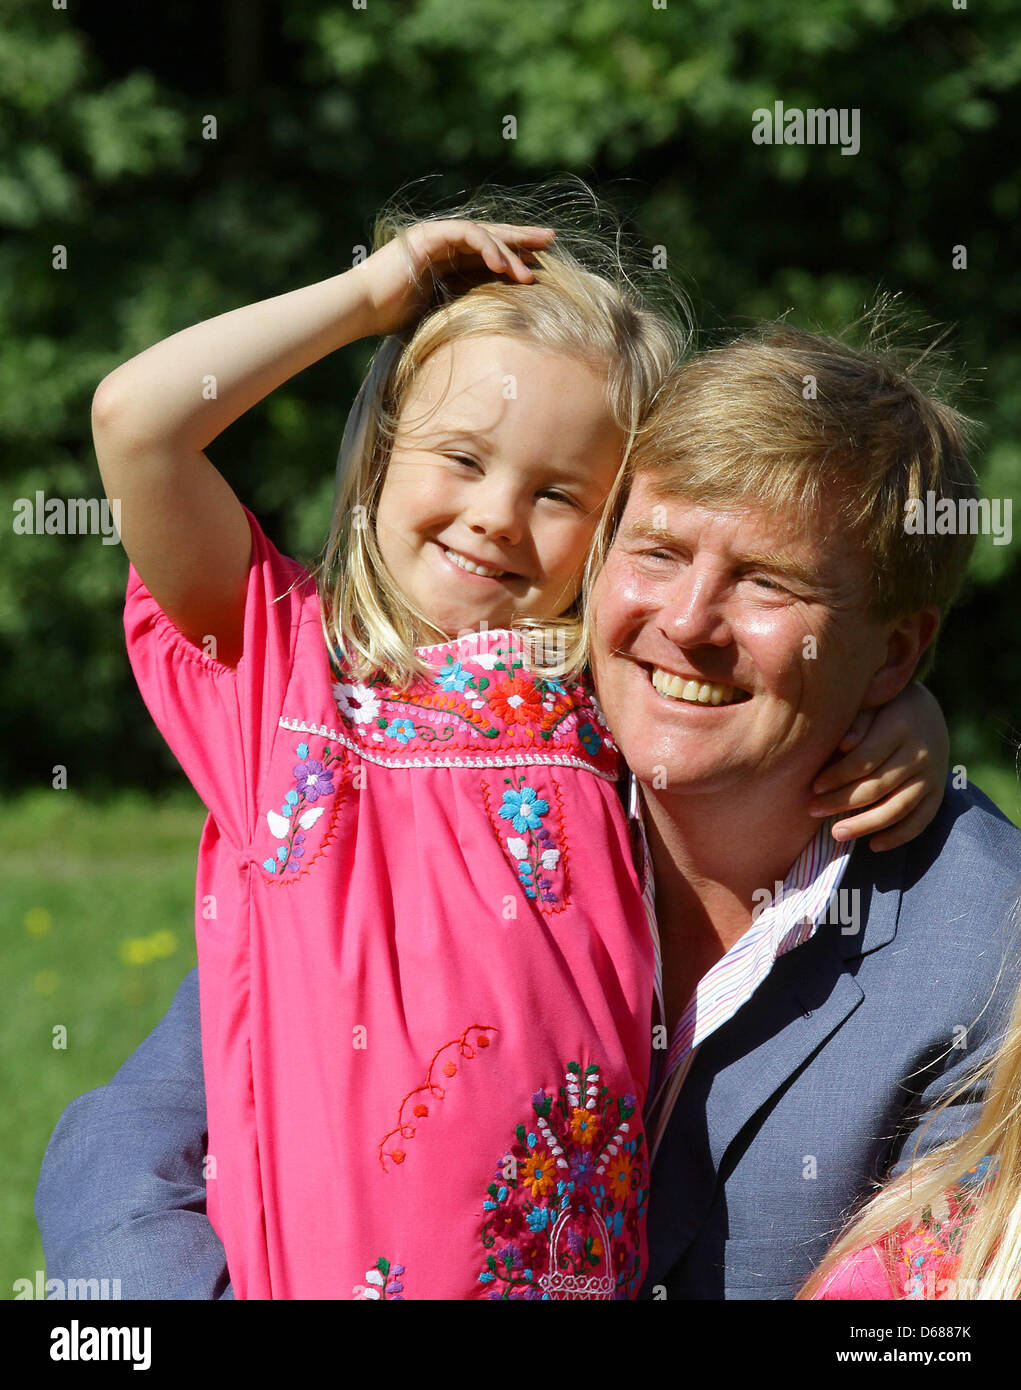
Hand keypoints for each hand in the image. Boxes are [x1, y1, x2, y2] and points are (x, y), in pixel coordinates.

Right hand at [352, 219, 555, 336]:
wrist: (362, 308)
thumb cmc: (392, 317)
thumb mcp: (438, 310)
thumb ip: (461, 304)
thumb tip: (489, 324)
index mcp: (447, 257)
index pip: (488, 250)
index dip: (514, 253)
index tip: (541, 260)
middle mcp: (444, 241)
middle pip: (491, 235)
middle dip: (522, 238)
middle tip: (552, 239)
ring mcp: (436, 235)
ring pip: (483, 233)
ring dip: (509, 251)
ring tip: (530, 271)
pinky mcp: (429, 236)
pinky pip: (466, 235)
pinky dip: (486, 247)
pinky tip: (503, 264)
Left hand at [807, 683, 948, 850]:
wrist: (925, 709)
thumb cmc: (883, 705)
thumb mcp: (870, 702)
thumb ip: (857, 721)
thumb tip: (844, 744)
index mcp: (901, 727)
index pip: (865, 760)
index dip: (837, 776)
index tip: (814, 786)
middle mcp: (921, 753)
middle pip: (878, 787)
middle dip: (842, 802)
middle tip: (813, 810)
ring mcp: (933, 775)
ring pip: (898, 808)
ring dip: (865, 825)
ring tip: (837, 834)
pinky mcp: (939, 791)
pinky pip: (921, 820)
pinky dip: (899, 836)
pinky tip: (873, 845)